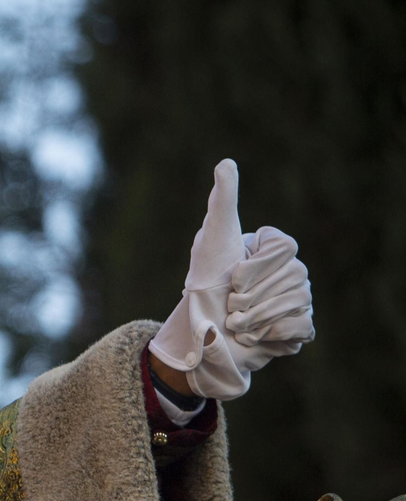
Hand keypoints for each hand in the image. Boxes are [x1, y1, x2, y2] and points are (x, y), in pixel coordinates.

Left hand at [149, 160, 313, 399]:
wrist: (198, 332)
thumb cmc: (204, 280)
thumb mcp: (214, 235)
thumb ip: (223, 199)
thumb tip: (226, 162)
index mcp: (274, 248)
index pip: (287, 248)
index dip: (254, 267)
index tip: (232, 275)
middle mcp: (291, 271)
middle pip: (295, 277)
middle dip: (253, 296)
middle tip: (230, 304)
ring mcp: (297, 300)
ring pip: (298, 302)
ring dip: (256, 317)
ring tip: (237, 323)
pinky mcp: (296, 330)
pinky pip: (302, 328)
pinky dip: (272, 335)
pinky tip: (253, 337)